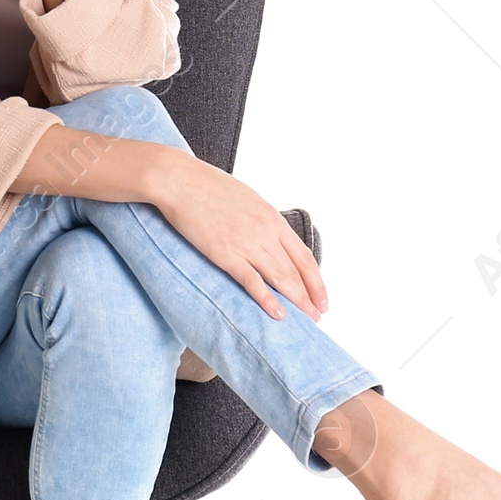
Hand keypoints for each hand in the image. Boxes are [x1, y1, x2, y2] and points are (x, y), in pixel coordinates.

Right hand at [153, 153, 327, 321]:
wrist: (179, 180)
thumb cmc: (207, 186)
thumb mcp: (246, 200)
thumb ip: (260, 221)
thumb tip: (268, 238)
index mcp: (271, 218)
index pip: (304, 256)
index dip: (316, 280)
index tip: (321, 297)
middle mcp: (265, 231)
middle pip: (295, 270)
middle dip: (310, 296)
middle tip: (317, 315)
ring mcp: (246, 243)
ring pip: (280, 278)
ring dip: (296, 301)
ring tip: (306, 319)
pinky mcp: (224, 253)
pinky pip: (251, 281)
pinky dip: (267, 299)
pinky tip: (277, 314)